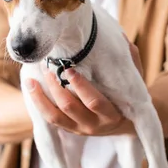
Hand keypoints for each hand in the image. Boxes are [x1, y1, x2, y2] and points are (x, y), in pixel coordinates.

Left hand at [25, 38, 141, 136]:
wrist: (127, 122)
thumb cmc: (129, 94)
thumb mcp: (136, 78)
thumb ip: (130, 59)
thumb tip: (121, 37)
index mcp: (112, 114)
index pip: (94, 102)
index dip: (80, 86)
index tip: (70, 68)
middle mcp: (95, 125)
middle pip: (71, 107)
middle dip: (57, 86)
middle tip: (48, 66)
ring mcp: (80, 129)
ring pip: (55, 116)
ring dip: (41, 97)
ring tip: (31, 79)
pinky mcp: (69, 130)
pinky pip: (50, 119)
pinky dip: (39, 104)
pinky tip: (31, 87)